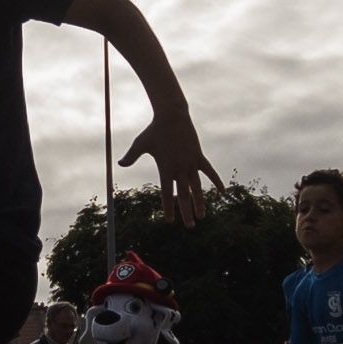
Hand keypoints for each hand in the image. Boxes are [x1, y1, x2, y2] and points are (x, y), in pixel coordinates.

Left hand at [119, 107, 218, 226]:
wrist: (172, 116)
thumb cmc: (154, 130)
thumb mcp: (140, 143)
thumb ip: (131, 156)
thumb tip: (119, 164)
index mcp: (165, 168)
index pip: (167, 193)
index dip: (169, 208)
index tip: (170, 221)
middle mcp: (179, 168)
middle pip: (184, 195)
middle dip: (187, 212)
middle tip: (189, 227)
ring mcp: (191, 163)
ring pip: (197, 187)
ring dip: (200, 202)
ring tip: (201, 216)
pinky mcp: (198, 156)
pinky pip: (209, 171)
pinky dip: (216, 181)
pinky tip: (222, 192)